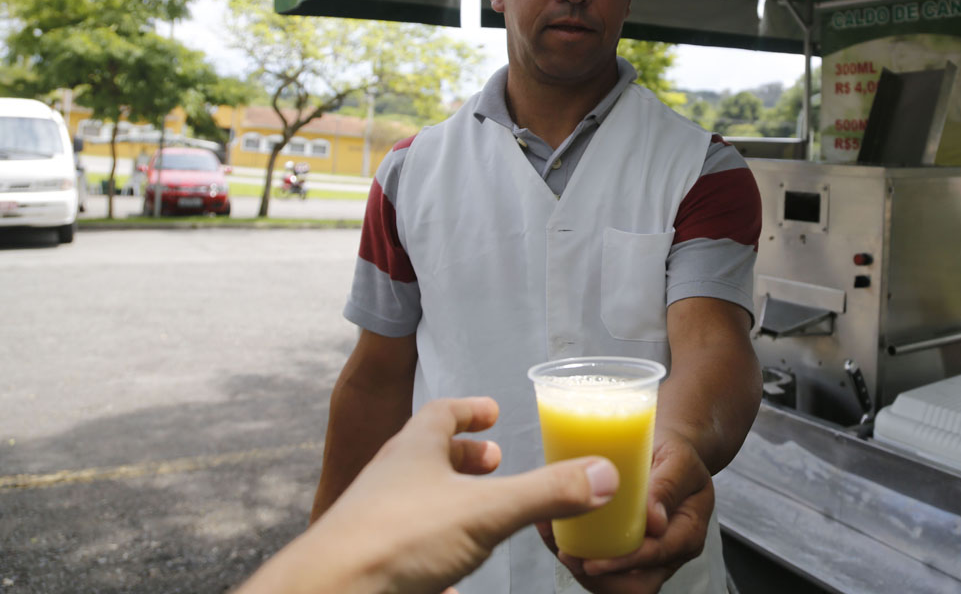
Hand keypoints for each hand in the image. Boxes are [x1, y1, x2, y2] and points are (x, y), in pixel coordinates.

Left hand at [237, 397, 618, 593]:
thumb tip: (604, 473)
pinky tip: (447, 578)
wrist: (329, 592)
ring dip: (447, 503)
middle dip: (463, 458)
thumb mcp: (486, 513)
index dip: (471, 411)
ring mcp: (374, 517)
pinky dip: (428, 553)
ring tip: (478, 519)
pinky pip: (401, 546)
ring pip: (412, 499)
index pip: (443, 413)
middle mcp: (390, 477)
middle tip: (493, 464)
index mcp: (414, 449)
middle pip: (427, 454)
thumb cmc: (397, 538)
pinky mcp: (368, 557)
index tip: (493, 412)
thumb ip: (545, 494)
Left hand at [540, 429, 713, 593]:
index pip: (657, 556)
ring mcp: (646, 554)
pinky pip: (601, 566)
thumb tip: (653, 520)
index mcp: (687, 530)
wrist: (664, 449)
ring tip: (559, 543)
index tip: (593, 561)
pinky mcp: (624, 549)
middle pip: (637, 585)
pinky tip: (557, 533)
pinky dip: (577, 553)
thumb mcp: (679, 459)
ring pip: (615, 582)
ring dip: (584, 569)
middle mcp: (669, 549)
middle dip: (601, 578)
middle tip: (570, 556)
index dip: (624, 562)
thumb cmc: (674, 452)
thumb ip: (668, 484)